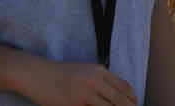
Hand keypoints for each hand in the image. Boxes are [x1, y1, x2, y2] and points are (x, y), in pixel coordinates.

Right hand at [22, 59, 136, 105]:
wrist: (39, 75)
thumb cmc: (62, 74)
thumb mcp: (86, 71)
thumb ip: (102, 80)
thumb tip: (118, 95)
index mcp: (99, 71)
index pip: (124, 86)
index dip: (132, 99)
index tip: (135, 105)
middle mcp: (94, 80)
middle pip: (119, 100)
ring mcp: (84, 94)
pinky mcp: (74, 105)